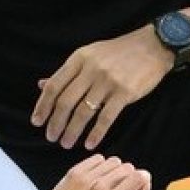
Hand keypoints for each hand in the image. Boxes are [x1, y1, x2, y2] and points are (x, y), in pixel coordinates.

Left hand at [31, 27, 173, 150]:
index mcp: (79, 59)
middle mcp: (91, 69)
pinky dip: (96, 134)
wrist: (152, 46)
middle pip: (66, 102)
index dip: (43, 106)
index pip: (54, 85)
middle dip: (56, 123)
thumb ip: (67, 72)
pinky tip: (89, 143)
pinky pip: (106, 118)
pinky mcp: (125, 93)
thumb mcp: (89, 55)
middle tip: (51, 137)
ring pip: (83, 112)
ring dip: (72, 131)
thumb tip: (41, 85)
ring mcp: (108, 81)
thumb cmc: (118, 52)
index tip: (37, 122)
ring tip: (66, 143)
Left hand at [41, 155, 152, 189]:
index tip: (136, 188)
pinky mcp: (74, 172)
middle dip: (129, 177)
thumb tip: (145, 183)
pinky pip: (98, 159)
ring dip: (115, 171)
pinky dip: (101, 167)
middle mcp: (99, 188)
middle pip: (128, 167)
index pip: (139, 177)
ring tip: (108, 185)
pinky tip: (97, 179)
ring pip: (114, 161)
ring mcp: (85, 178)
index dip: (143, 180)